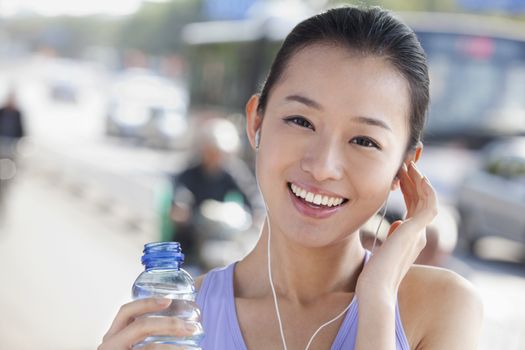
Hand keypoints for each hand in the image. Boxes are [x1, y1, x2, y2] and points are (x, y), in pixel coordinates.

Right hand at [98, 298, 196, 349]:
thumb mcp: (129, 344)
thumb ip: (143, 336)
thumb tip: (181, 324)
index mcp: (111, 337)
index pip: (126, 312)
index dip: (147, 303)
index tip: (168, 301)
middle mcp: (109, 347)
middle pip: (141, 326)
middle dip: (170, 324)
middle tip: (191, 327)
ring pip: (149, 348)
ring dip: (175, 347)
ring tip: (194, 349)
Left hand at [356, 161, 437, 301]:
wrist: (375, 288)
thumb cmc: (373, 275)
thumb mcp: (382, 250)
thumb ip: (391, 237)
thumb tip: (396, 223)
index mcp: (408, 239)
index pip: (412, 209)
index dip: (407, 192)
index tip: (399, 178)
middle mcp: (417, 235)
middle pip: (419, 202)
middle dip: (413, 183)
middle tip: (406, 165)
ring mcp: (418, 234)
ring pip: (426, 201)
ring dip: (419, 181)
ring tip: (411, 165)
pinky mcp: (416, 232)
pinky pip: (429, 206)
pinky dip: (427, 190)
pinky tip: (419, 176)